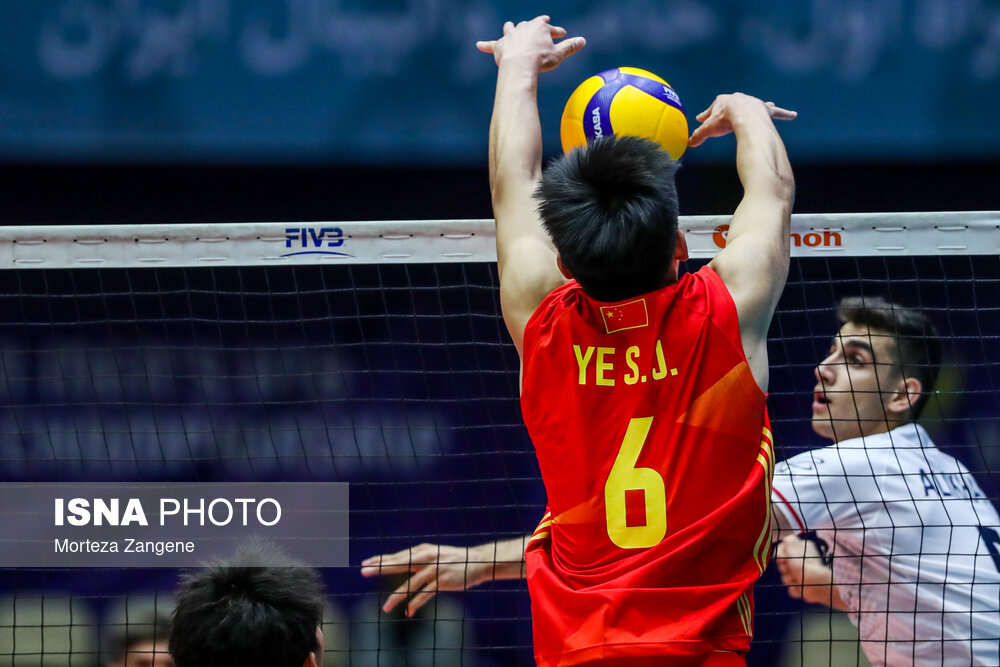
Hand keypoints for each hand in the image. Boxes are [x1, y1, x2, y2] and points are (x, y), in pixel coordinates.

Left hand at [360, 543, 493, 616]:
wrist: (478, 561)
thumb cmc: (453, 560)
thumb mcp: (434, 555)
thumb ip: (417, 559)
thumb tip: (399, 562)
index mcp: (422, 550)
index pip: (397, 556)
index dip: (380, 560)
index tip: (364, 563)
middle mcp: (426, 558)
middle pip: (399, 564)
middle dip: (380, 568)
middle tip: (363, 572)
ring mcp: (435, 569)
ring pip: (411, 584)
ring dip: (397, 597)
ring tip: (385, 608)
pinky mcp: (443, 581)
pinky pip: (426, 594)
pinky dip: (416, 603)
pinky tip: (408, 612)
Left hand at [476, 15, 584, 71]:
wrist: (520, 65)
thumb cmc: (540, 60)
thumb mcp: (558, 54)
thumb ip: (570, 46)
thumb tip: (583, 41)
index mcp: (540, 27)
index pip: (551, 28)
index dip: (557, 32)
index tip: (562, 33)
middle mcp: (524, 27)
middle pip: (530, 24)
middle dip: (535, 26)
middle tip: (539, 26)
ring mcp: (510, 35)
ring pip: (511, 28)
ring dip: (512, 29)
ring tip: (512, 28)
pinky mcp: (499, 45)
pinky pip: (490, 44)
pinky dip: (485, 45)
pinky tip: (478, 45)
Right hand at [688, 93, 796, 147]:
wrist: (744, 117)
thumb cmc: (725, 121)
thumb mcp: (708, 129)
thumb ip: (698, 136)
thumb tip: (688, 144)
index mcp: (722, 102)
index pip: (711, 109)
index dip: (705, 115)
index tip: (701, 118)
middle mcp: (739, 99)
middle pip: (732, 104)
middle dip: (728, 109)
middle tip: (724, 115)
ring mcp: (753, 103)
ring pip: (754, 105)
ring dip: (755, 107)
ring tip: (761, 107)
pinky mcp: (765, 110)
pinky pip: (776, 112)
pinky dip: (784, 113)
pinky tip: (793, 115)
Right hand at [775, 534, 837, 606]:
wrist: (817, 585)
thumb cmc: (805, 565)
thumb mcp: (794, 547)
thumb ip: (788, 540)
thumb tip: (786, 539)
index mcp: (800, 550)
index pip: (782, 550)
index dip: (780, 555)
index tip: (783, 558)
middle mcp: (800, 562)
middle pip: (781, 565)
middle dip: (785, 568)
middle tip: (791, 568)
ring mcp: (800, 575)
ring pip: (785, 577)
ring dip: (790, 579)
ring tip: (798, 579)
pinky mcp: (801, 587)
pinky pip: (791, 589)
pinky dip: (795, 589)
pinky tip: (801, 587)